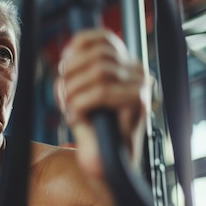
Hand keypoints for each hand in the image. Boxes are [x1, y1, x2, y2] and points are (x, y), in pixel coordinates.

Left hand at [55, 29, 152, 178]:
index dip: (78, 46)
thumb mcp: (78, 97)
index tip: (63, 66)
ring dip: (75, 91)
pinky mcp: (140, 104)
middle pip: (98, 54)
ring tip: (69, 109)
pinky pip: (102, 92)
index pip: (104, 38)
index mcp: (125, 66)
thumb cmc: (93, 134)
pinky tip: (76, 118)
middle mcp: (138, 71)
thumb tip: (65, 61)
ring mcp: (142, 87)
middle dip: (72, 74)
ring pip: (99, 72)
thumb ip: (73, 76)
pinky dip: (81, 103)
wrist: (106, 167)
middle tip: (63, 96)